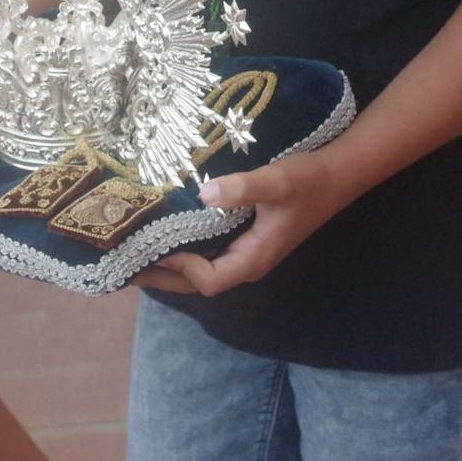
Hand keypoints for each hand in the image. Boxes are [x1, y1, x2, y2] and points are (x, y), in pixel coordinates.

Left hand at [132, 149, 350, 296]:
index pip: (209, 280)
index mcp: (254, 259)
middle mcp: (248, 262)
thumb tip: (203, 195)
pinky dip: (184, 250)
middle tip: (124, 265)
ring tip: (136, 251)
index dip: (181, 269)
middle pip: (198, 284)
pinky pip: (209, 254)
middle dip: (162, 277)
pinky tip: (165, 233)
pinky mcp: (246, 239)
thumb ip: (243, 188)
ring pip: (202, 270)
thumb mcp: (277, 181)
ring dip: (169, 266)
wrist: (337, 175)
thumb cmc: (308, 180)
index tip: (158, 246)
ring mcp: (247, 252)